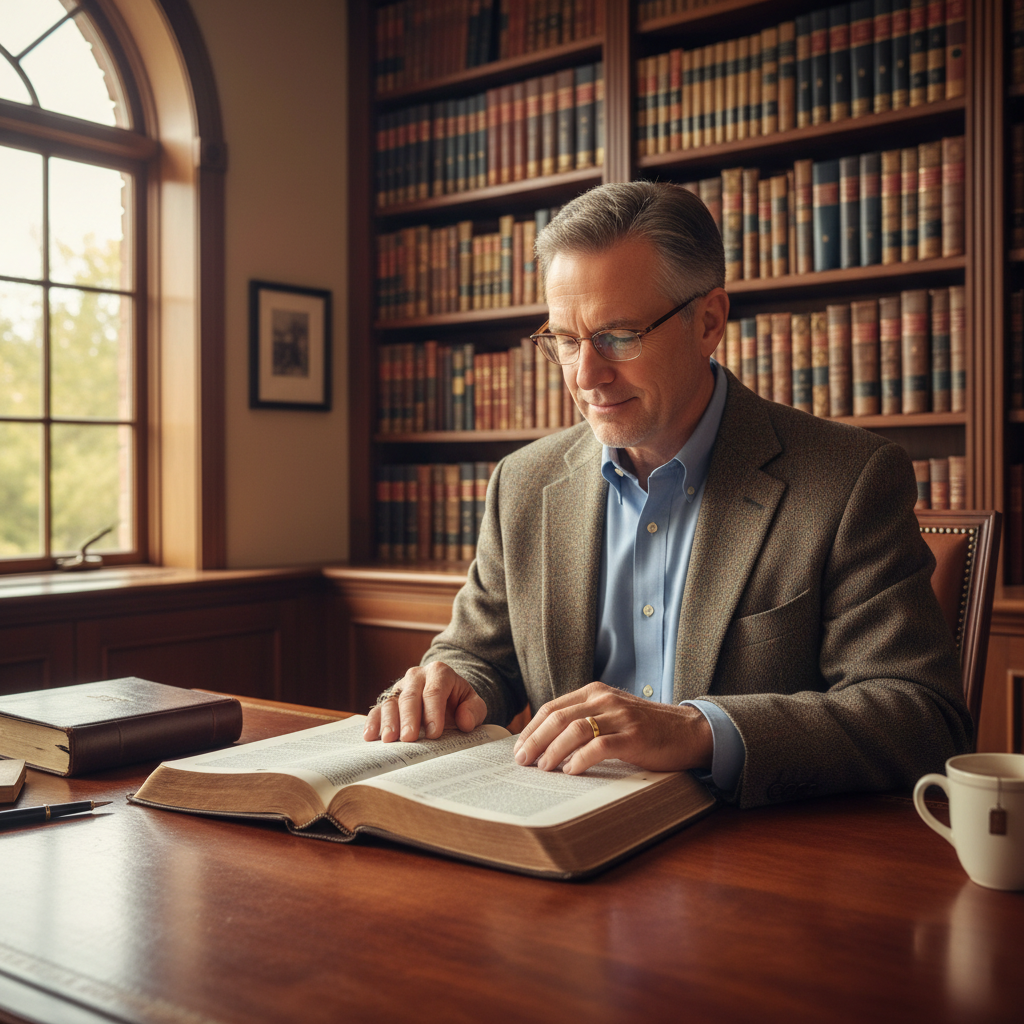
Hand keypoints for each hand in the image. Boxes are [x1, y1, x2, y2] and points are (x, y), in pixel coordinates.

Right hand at [363, 662, 486, 742]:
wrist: (445, 696)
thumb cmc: (458, 702)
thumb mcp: (474, 704)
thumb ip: (474, 711)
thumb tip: (465, 721)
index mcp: (439, 673)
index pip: (435, 691)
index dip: (434, 712)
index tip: (434, 733)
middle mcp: (416, 676)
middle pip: (410, 696)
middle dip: (409, 718)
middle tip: (409, 738)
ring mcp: (400, 687)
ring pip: (391, 702)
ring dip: (389, 722)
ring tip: (389, 740)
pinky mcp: (388, 699)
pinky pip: (378, 709)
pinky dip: (373, 722)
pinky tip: (370, 736)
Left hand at [512, 682, 713, 774]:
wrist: (689, 731)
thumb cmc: (647, 728)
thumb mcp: (612, 715)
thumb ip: (586, 720)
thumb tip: (548, 744)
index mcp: (596, 692)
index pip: (553, 707)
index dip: (532, 728)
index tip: (519, 747)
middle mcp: (605, 699)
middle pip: (558, 717)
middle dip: (535, 740)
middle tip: (522, 761)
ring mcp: (620, 716)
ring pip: (574, 730)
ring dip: (553, 750)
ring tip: (543, 768)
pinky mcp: (634, 736)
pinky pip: (599, 746)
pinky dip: (580, 759)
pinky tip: (571, 771)